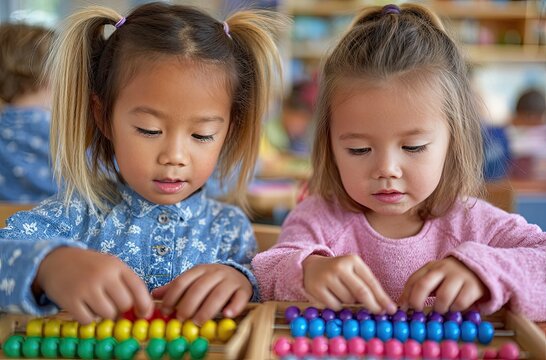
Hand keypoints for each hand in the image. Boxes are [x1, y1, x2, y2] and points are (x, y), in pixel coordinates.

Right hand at [34, 247, 153, 323]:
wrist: (57, 260)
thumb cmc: (90, 267)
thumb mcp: (111, 266)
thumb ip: (126, 283)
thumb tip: (142, 310)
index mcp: (117, 266)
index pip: (139, 288)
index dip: (145, 304)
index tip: (143, 314)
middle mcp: (103, 275)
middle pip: (124, 304)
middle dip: (121, 309)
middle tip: (113, 305)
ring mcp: (86, 287)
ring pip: (108, 314)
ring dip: (104, 314)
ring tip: (97, 305)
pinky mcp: (70, 300)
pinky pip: (88, 320)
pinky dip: (88, 318)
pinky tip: (84, 308)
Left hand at [151, 264, 251, 325]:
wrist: (238, 275)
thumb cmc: (211, 282)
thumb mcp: (193, 281)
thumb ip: (176, 288)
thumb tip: (155, 295)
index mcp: (200, 270)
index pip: (183, 281)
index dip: (172, 297)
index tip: (166, 311)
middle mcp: (215, 273)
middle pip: (200, 288)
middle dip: (188, 305)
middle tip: (182, 319)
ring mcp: (231, 280)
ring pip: (219, 293)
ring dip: (207, 309)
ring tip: (198, 322)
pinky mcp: (244, 289)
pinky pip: (239, 297)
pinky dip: (233, 307)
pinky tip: (226, 315)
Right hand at [302, 254, 396, 313]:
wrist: (311, 267)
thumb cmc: (338, 272)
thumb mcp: (353, 271)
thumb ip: (366, 284)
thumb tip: (383, 305)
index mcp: (352, 260)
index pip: (371, 282)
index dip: (382, 297)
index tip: (391, 309)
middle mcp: (339, 267)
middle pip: (361, 292)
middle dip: (373, 305)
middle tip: (379, 313)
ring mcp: (327, 277)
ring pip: (348, 300)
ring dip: (350, 303)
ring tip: (343, 293)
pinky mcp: (317, 288)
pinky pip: (335, 306)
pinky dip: (337, 306)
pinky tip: (332, 296)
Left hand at [399, 256, 486, 312]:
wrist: (479, 268)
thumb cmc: (450, 278)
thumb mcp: (434, 279)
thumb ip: (418, 289)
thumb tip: (400, 305)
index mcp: (430, 267)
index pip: (413, 280)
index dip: (406, 295)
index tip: (403, 308)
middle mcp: (443, 269)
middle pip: (424, 285)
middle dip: (417, 301)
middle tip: (418, 310)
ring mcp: (458, 276)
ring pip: (443, 296)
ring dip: (439, 307)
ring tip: (441, 309)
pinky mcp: (473, 286)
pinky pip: (460, 302)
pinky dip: (456, 309)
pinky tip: (455, 308)